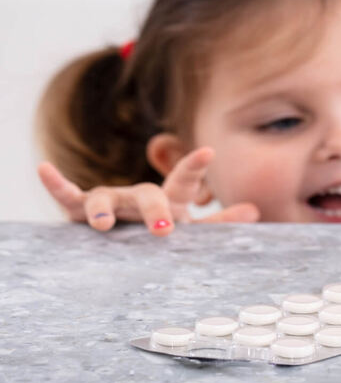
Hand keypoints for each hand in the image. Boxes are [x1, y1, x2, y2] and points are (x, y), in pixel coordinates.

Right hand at [37, 147, 259, 235]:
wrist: (124, 232)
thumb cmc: (162, 225)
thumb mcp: (192, 225)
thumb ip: (220, 222)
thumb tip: (255, 211)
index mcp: (170, 198)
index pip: (184, 180)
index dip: (195, 166)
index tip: (209, 151)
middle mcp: (140, 195)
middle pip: (149, 195)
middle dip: (156, 210)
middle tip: (166, 229)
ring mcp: (111, 200)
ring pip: (106, 199)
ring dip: (104, 209)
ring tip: (104, 225)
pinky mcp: (81, 209)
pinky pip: (67, 196)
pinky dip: (55, 184)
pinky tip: (44, 169)